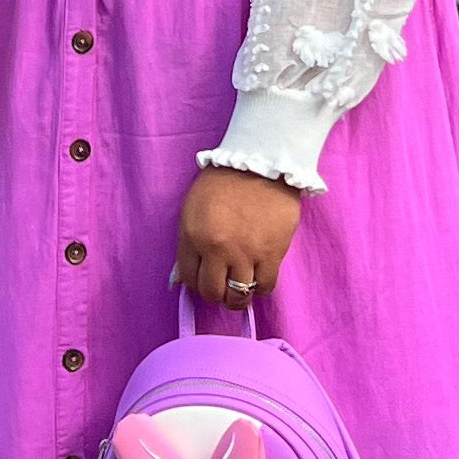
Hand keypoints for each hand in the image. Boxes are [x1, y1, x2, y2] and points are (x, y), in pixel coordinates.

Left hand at [175, 165, 302, 309]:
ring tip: (240, 288)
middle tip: (222, 285)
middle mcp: (218, 249)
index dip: (196, 283)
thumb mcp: (193, 207)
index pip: (189, 278)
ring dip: (237, 297)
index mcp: (193, 235)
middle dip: (215, 293)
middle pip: (212, 292)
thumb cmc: (224, 181)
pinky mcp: (272, 253)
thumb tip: (186, 274)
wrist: (262, 161)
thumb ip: (189, 241)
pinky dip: (260, 288)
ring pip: (238, 296)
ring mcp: (246, 253)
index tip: (204, 278)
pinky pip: (265, 286)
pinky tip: (257, 278)